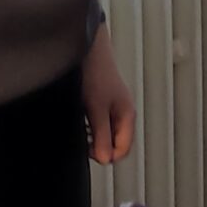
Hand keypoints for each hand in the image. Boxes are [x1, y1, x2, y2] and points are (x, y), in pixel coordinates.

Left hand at [82, 26, 135, 165]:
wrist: (86, 48)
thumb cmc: (95, 73)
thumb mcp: (97, 109)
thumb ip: (102, 135)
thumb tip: (105, 159)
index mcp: (127, 115)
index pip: (123, 150)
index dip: (106, 155)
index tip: (89, 151)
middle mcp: (122, 112)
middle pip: (115, 143)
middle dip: (99, 145)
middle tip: (83, 139)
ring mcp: (112, 106)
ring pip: (105, 133)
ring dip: (93, 136)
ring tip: (80, 127)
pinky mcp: (101, 101)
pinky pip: (98, 123)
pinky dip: (89, 125)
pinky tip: (80, 118)